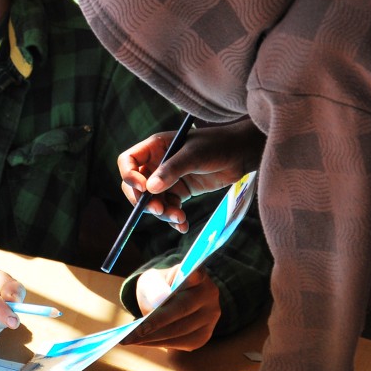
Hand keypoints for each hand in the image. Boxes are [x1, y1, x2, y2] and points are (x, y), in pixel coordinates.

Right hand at [117, 118, 263, 231]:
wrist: (243, 154)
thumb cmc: (218, 145)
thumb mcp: (194, 155)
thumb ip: (172, 170)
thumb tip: (150, 189)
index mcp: (155, 147)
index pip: (128, 161)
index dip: (129, 175)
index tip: (143, 189)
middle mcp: (157, 164)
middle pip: (136, 186)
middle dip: (145, 201)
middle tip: (159, 210)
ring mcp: (168, 179)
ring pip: (153, 201)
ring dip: (163, 213)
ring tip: (180, 218)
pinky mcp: (181, 192)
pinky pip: (169, 208)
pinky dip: (174, 218)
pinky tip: (183, 225)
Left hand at [121, 265, 219, 350]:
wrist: (168, 300)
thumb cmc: (158, 287)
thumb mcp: (151, 280)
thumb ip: (154, 286)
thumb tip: (159, 300)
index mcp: (197, 273)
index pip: (197, 273)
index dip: (192, 276)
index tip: (184, 278)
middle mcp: (209, 294)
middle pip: (182, 308)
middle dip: (156, 321)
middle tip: (134, 331)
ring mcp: (210, 317)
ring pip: (182, 330)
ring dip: (155, 337)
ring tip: (132, 339)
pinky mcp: (204, 335)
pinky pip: (182, 343)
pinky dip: (160, 343)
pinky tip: (143, 342)